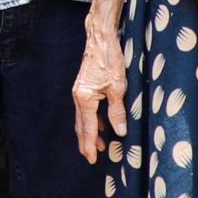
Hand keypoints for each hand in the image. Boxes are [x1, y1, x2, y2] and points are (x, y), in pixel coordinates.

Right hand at [70, 24, 125, 163]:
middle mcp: (78, 96)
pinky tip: (101, 124)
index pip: (87, 128)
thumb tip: (119, 132)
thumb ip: (117, 111)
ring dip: (90, 132)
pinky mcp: (84, 86)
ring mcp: (80, 91)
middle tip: (93, 157)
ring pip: (83, 118)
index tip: (92, 159)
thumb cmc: (109, 59)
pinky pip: (86, 108)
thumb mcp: (118, 87)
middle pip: (81, 126)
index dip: (90, 145)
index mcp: (84, 99)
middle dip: (87, 142)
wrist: (100, 38)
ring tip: (101, 144)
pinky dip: (92, 119)